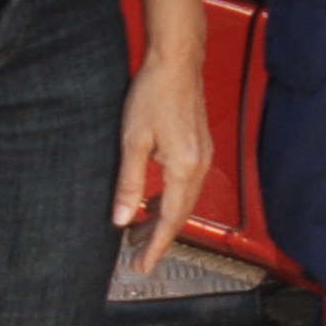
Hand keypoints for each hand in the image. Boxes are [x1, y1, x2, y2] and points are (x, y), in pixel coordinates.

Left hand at [114, 39, 216, 279]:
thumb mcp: (133, 140)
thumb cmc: (154, 93)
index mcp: (184, 166)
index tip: (142, 265)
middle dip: (159, 237)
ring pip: (185, 200)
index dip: (156, 246)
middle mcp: (200, 164)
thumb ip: (130, 183)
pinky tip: (153, 201)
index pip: (170, 219)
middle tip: (137, 256)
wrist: (177, 60)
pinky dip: (170, 200)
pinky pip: (187, 184)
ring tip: (139, 233)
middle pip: (181, 214)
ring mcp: (203, 155)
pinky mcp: (200, 146)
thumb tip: (122, 219)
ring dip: (163, 219)